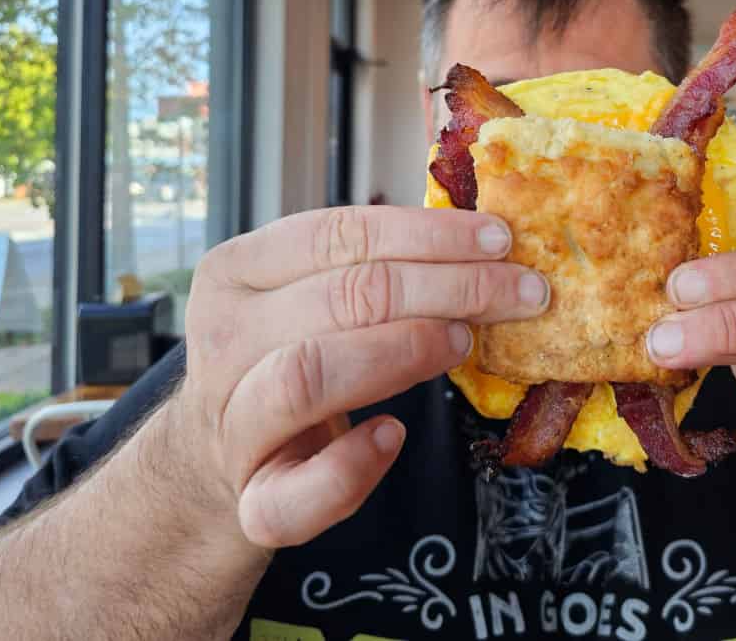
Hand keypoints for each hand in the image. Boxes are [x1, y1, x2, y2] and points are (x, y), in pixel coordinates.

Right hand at [174, 206, 549, 548]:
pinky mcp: (251, 501)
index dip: (428, 233)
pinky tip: (393, 436)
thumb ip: (370, 268)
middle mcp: (222, 340)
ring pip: (309, 374)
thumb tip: (483, 242)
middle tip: (517, 293)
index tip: (500, 239)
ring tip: (462, 344)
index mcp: (236, 272)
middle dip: (446, 288)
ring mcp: (229, 424)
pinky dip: (352, 466)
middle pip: (341, 297)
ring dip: (401, 353)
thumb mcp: (306, 298)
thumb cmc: (282, 360)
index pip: (338, 234)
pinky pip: (297, 491)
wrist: (217, 463)